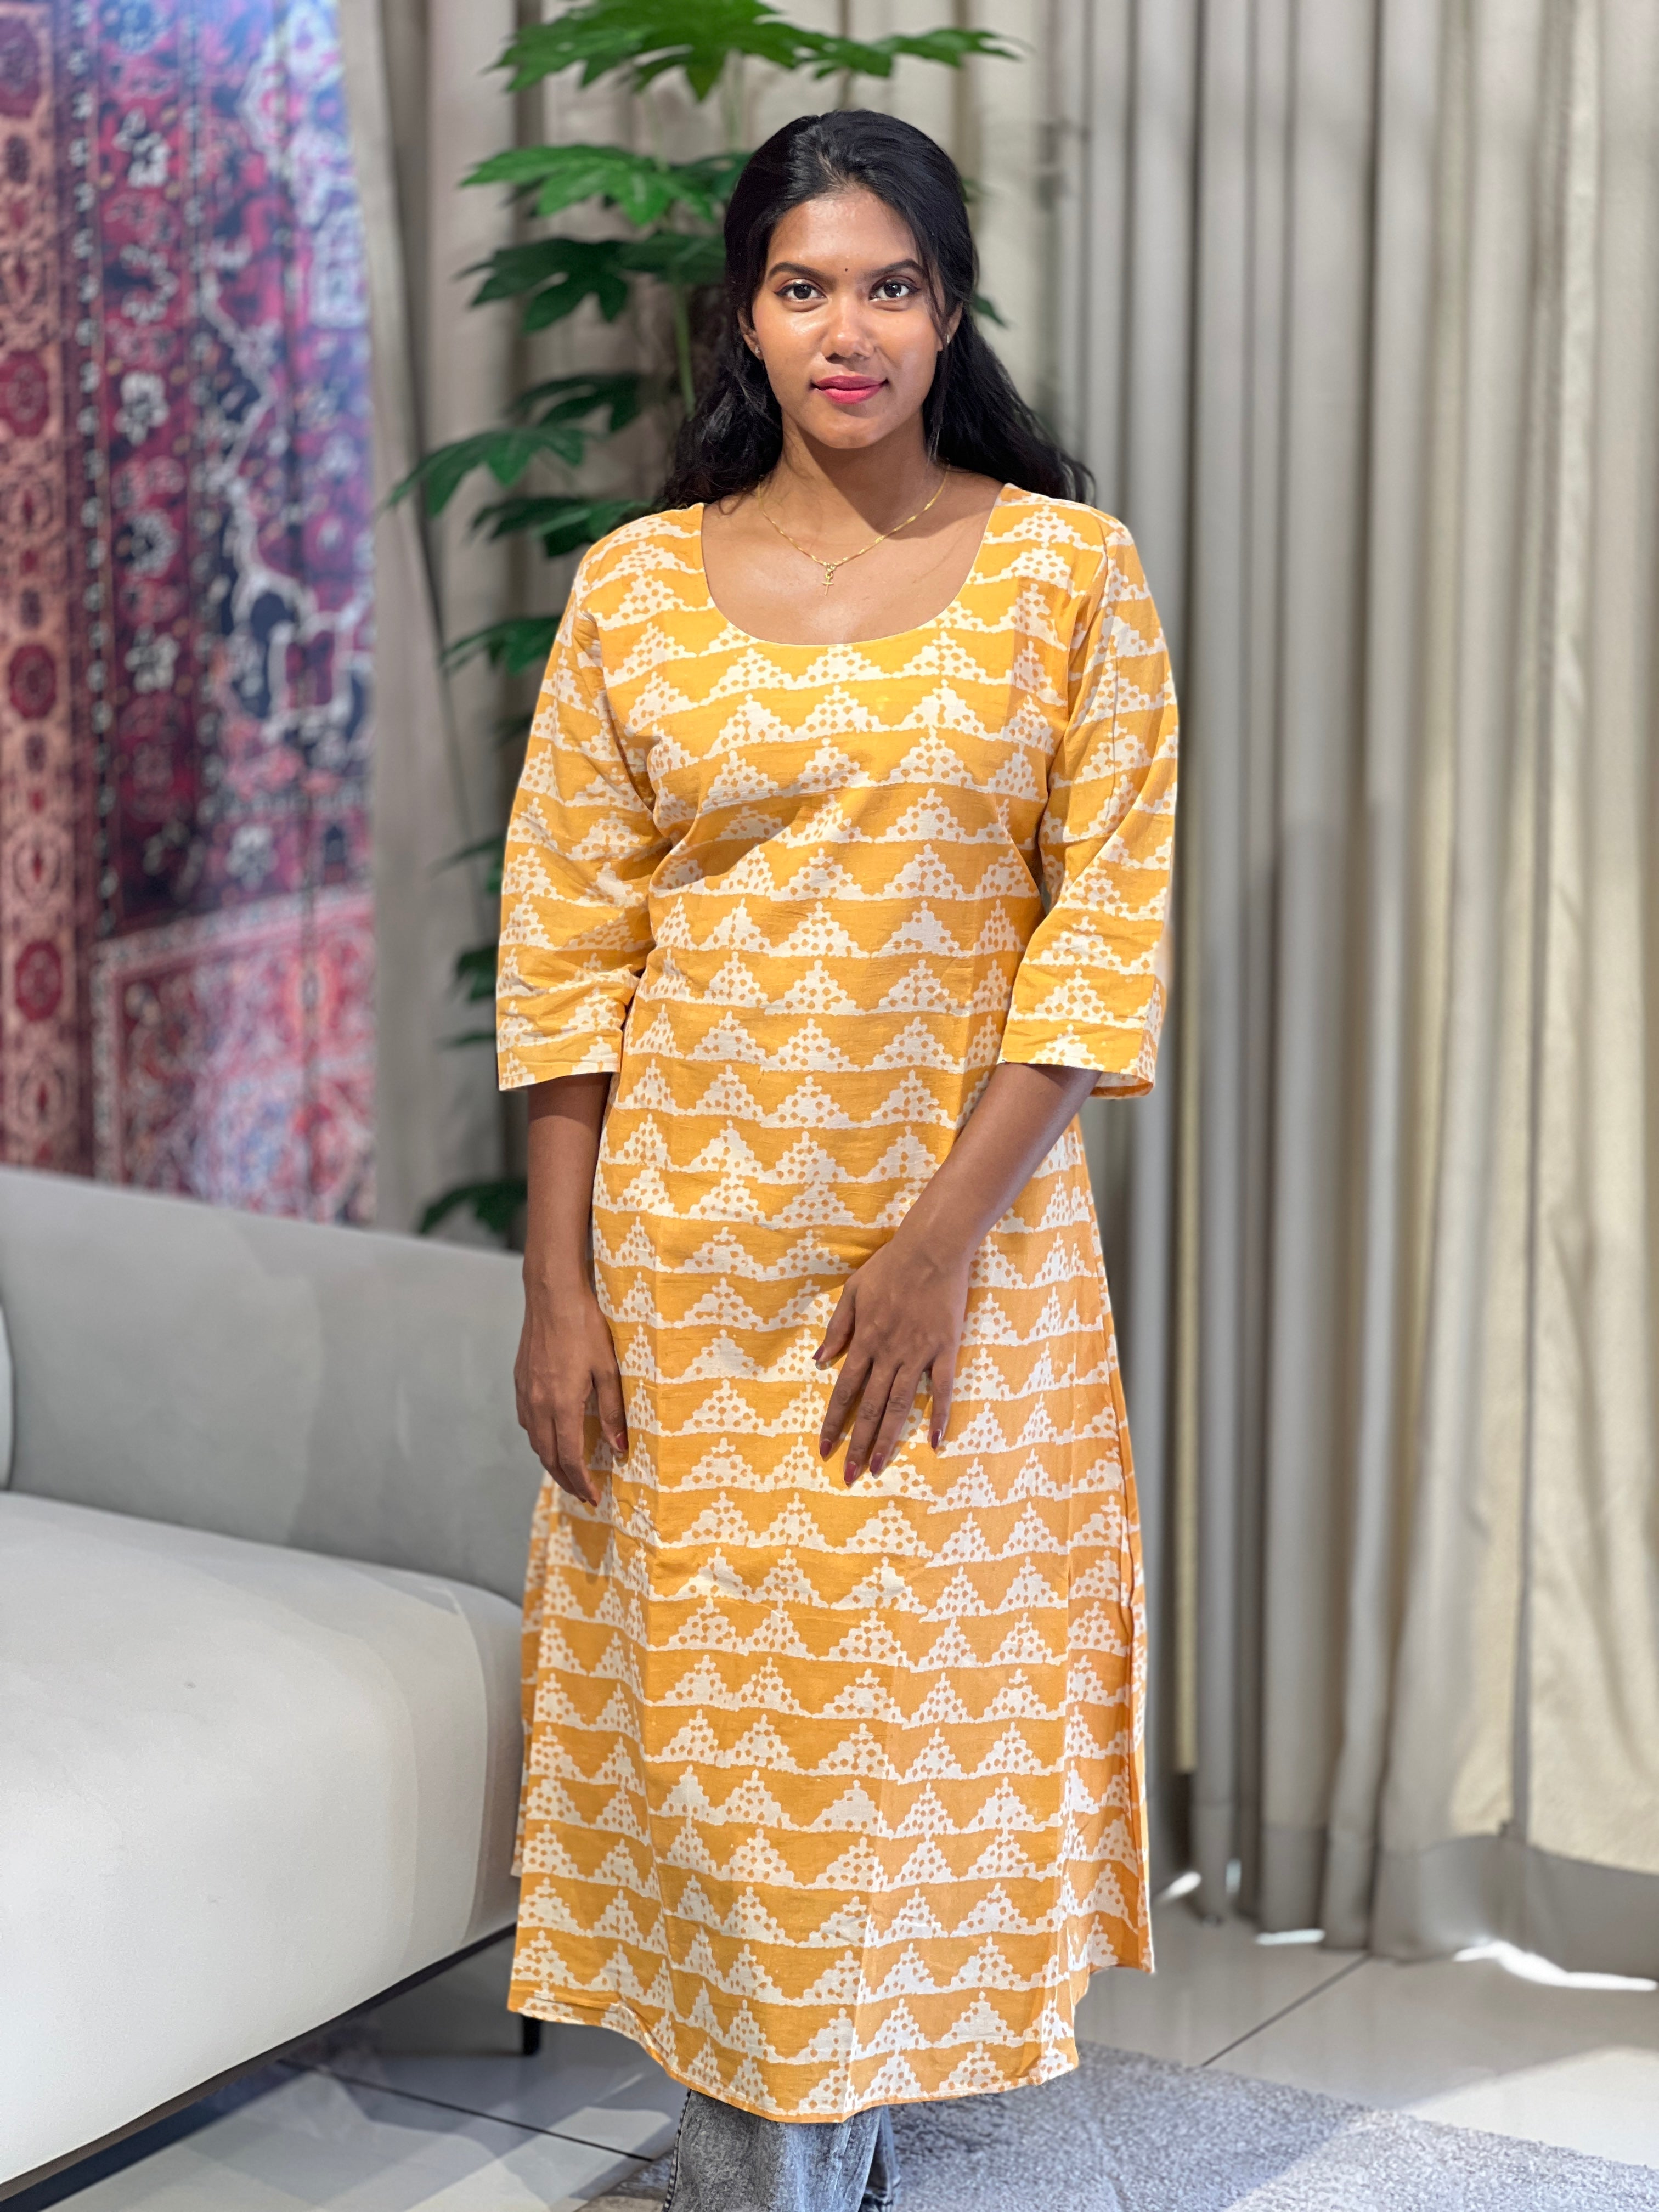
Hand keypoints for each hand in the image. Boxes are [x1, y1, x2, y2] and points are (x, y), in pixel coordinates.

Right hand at [515, 1283, 627, 1508]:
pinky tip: (551, 1436)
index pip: (568, 1457)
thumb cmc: (585, 1327)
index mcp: (561, 1404)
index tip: (594, 1497)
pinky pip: (528, 1421)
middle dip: (566, 1480)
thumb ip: (612, 1411)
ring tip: (568, 1472)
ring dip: (551, 1461)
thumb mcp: (608, 1369)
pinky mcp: (520, 1380)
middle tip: (584, 1493)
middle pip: (547, 1456)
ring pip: (535, 1441)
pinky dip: (540, 1439)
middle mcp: (538, 1403)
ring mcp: (525, 1392)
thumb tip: (619, 1447)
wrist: (552, 1295)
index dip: (581, 1482)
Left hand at [814, 1224, 969, 1483]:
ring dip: (888, 1439)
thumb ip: (837, 1328)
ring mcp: (919, 1353)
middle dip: (858, 1444)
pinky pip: (944, 1388)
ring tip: (879, 1468)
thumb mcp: (852, 1290)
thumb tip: (818, 1360)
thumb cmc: (891, 1265)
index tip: (824, 1449)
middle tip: (850, 1476)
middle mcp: (888, 1352)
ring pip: (900, 1405)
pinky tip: (937, 1441)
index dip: (833, 1422)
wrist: (933, 1247)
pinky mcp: (946, 1349)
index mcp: (864, 1339)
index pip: (844, 1390)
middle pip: (870, 1407)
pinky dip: (941, 1415)